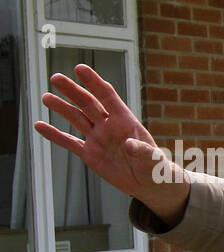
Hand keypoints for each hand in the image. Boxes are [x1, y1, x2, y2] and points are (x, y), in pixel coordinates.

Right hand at [35, 64, 189, 223]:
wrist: (149, 183)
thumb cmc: (156, 167)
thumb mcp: (152, 160)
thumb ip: (142, 151)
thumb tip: (129, 145)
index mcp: (125, 121)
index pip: (108, 96)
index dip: (94, 82)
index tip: (80, 68)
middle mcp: (109, 126)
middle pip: (88, 103)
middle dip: (72, 90)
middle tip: (56, 77)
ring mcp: (98, 139)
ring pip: (77, 119)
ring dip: (61, 108)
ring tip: (46, 97)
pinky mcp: (90, 154)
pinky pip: (70, 142)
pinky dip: (55, 135)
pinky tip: (39, 125)